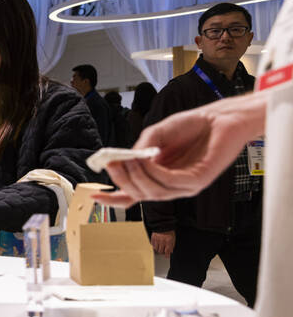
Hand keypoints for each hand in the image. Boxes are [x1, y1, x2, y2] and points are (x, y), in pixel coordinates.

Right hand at [95, 92, 266, 207]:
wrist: (221, 118)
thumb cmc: (192, 125)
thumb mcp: (157, 133)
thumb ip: (141, 147)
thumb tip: (126, 159)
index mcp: (158, 176)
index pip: (134, 194)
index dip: (114, 199)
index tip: (95, 197)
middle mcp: (170, 185)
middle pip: (140, 195)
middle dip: (122, 182)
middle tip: (113, 165)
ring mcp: (184, 186)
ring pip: (152, 192)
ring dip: (137, 176)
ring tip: (129, 159)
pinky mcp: (198, 181)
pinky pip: (169, 182)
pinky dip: (154, 173)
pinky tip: (148, 160)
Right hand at [151, 231, 175, 256]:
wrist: (163, 225)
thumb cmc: (169, 231)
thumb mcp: (173, 238)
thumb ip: (172, 245)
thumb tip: (171, 251)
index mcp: (168, 241)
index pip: (167, 251)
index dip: (167, 255)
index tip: (167, 256)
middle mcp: (162, 241)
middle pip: (161, 251)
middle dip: (162, 252)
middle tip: (163, 251)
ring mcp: (157, 240)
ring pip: (156, 249)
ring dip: (158, 249)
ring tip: (160, 247)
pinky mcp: (153, 238)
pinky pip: (152, 245)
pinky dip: (154, 245)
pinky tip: (156, 244)